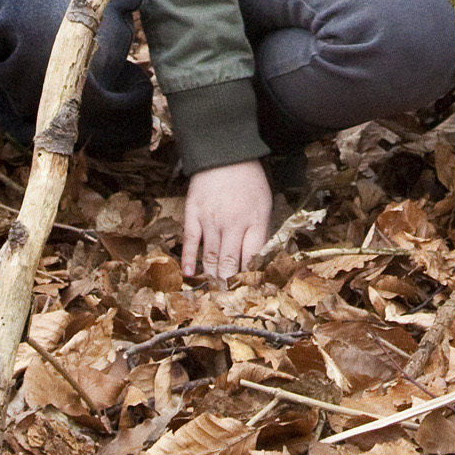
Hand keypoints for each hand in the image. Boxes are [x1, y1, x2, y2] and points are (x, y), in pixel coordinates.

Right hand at [180, 161, 277, 280]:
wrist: (224, 154)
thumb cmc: (249, 181)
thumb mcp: (264, 204)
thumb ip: (260, 232)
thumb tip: (256, 260)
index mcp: (254, 221)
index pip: (252, 258)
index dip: (249, 278)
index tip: (248, 292)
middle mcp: (232, 223)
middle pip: (230, 262)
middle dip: (229, 284)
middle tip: (227, 300)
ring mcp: (211, 220)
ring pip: (210, 257)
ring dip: (212, 277)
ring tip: (212, 292)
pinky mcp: (193, 214)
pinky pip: (191, 242)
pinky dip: (190, 260)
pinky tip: (190, 274)